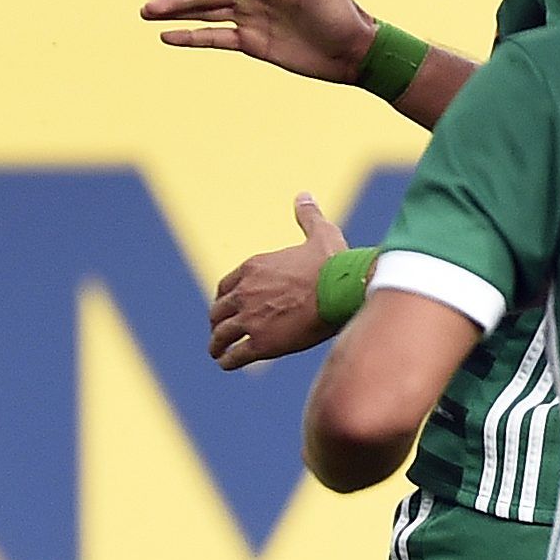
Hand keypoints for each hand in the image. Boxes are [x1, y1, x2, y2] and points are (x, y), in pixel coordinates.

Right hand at [140, 0, 378, 82]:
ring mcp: (249, 17)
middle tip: (146, 6)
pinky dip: (191, 37)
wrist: (352, 51)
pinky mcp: (251, 42)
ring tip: (147, 15)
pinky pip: (215, 38)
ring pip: (204, 13)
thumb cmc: (340, 10)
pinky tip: (167, 37)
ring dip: (176, 14)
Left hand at [209, 191, 345, 370]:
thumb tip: (304, 196)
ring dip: (216, 344)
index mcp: (253, 269)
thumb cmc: (334, 263)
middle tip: (219, 332)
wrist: (343, 290)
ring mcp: (250, 319)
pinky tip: (227, 363)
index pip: (226, 286)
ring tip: (216, 352)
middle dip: (217, 321)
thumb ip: (307, 217)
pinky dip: (227, 360)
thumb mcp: (320, 233)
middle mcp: (245, 293)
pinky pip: (234, 355)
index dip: (224, 298)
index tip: (226, 306)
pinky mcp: (261, 343)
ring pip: (221, 334)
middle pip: (219, 311)